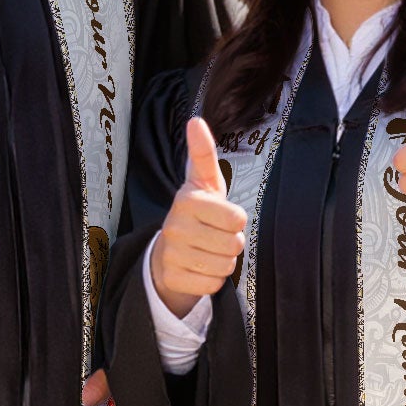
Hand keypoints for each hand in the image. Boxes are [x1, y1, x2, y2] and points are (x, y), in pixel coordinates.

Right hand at [149, 116, 247, 316]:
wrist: (168, 251)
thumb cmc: (197, 212)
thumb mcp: (204, 182)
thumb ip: (203, 153)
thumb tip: (195, 120)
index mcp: (187, 200)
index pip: (237, 218)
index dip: (236, 220)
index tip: (221, 216)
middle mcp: (175, 226)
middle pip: (234, 245)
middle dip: (232, 243)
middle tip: (215, 236)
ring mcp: (171, 254)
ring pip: (225, 266)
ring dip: (223, 261)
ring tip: (207, 251)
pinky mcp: (172, 278)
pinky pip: (213, 284)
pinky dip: (212, 280)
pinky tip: (199, 268)